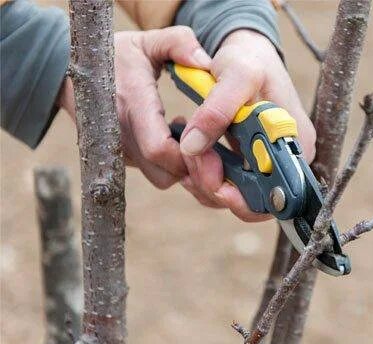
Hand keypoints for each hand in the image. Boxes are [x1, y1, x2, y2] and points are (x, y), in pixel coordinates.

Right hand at [58, 27, 210, 190]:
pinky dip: (168, 165)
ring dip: (182, 168)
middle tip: (211, 147)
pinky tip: (174, 140)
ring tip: (189, 139)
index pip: (159, 148)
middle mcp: (120, 132)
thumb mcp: (146, 41)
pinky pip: (150, 172)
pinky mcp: (119, 156)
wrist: (67, 70)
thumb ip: (178, 42)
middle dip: (194, 168)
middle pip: (163, 173)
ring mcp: (117, 148)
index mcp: (131, 103)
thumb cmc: (114, 55)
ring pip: (159, 178)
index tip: (211, 144)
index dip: (190, 155)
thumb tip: (204, 61)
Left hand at [176, 29, 315, 221]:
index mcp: (295, 145)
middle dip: (218, 188)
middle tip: (192, 163)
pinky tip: (193, 153)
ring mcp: (268, 163)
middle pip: (255, 202)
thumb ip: (217, 110)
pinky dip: (206, 173)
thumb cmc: (249, 60)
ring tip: (188, 152)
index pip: (278, 195)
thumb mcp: (237, 75)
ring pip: (237, 195)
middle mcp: (287, 161)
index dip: (245, 198)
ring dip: (206, 180)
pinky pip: (228, 182)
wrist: (246, 53)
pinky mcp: (249, 161)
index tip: (215, 183)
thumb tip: (193, 146)